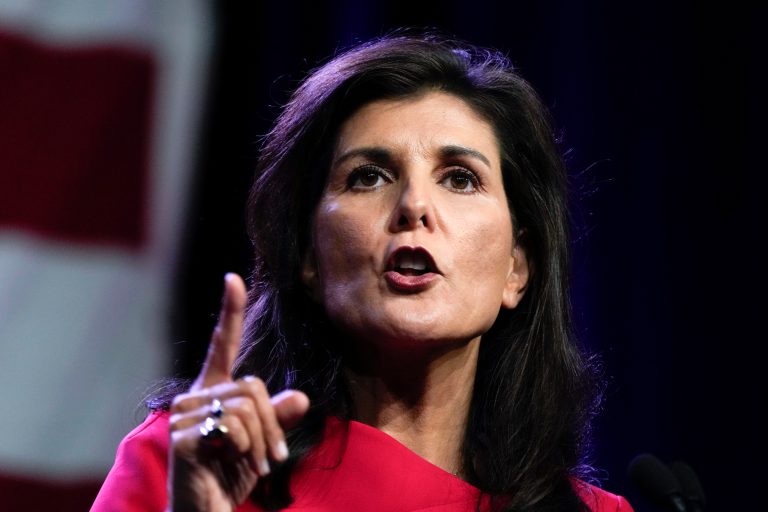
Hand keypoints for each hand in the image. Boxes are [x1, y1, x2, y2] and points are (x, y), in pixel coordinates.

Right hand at [167, 273, 309, 511]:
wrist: (205, 511)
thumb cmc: (229, 475)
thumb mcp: (261, 443)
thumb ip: (277, 418)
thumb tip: (300, 397)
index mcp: (213, 392)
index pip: (222, 346)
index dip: (229, 312)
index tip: (233, 279)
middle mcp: (195, 397)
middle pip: (253, 386)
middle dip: (273, 424)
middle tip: (274, 458)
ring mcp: (185, 416)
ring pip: (246, 407)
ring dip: (263, 442)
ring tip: (257, 467)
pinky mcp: (183, 436)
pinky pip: (233, 427)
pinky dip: (247, 450)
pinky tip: (235, 467)